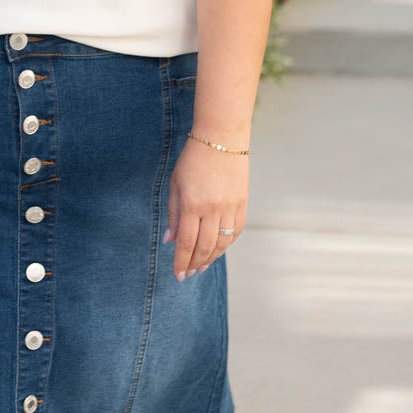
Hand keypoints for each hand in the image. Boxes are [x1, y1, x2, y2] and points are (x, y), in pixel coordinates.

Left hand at [163, 139, 247, 280]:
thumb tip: (170, 240)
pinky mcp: (242, 203)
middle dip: (195, 263)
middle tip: (188, 274)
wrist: (222, 138)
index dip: (181, 262)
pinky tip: (218, 250)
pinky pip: (235, 231)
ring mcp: (230, 207)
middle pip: (204, 246)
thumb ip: (173, 213)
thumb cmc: (193, 159)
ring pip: (222, 242)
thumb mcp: (175, 184)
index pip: (185, 242)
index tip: (178, 275)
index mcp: (192, 204)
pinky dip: (227, 244)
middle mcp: (212, 209)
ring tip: (202, 266)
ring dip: (211, 257)